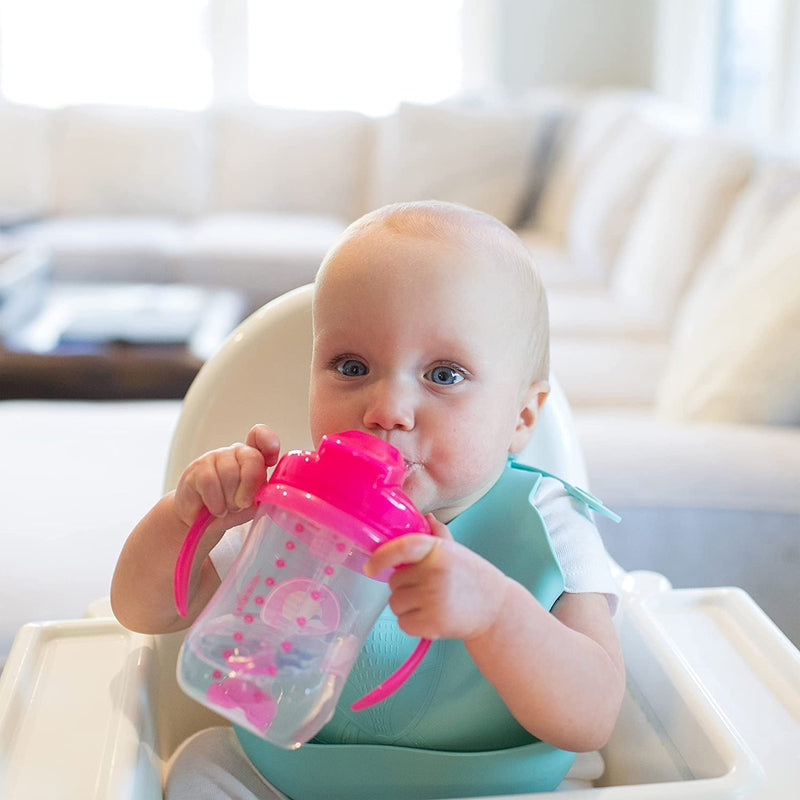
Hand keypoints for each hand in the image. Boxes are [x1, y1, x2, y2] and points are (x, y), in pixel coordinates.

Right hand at [174, 424, 280, 528]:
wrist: (201, 520)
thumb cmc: (230, 509)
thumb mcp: (253, 505)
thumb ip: (262, 494)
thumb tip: (265, 491)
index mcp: (255, 458)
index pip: (262, 437)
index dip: (269, 443)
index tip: (271, 460)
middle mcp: (236, 452)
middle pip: (252, 458)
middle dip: (249, 488)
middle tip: (242, 504)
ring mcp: (215, 457)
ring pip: (229, 472)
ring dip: (230, 499)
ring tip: (226, 508)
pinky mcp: (196, 468)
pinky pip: (209, 482)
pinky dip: (216, 502)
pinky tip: (216, 509)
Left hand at [364, 514, 510, 640]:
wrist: (496, 609)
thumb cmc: (472, 576)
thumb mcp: (456, 551)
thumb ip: (437, 534)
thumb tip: (424, 516)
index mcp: (437, 550)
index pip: (402, 547)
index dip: (381, 556)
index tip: (370, 566)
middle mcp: (434, 572)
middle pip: (394, 581)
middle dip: (404, 586)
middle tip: (426, 588)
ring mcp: (433, 599)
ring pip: (395, 604)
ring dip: (406, 606)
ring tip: (430, 603)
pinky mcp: (432, 623)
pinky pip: (403, 623)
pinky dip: (412, 623)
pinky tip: (431, 617)